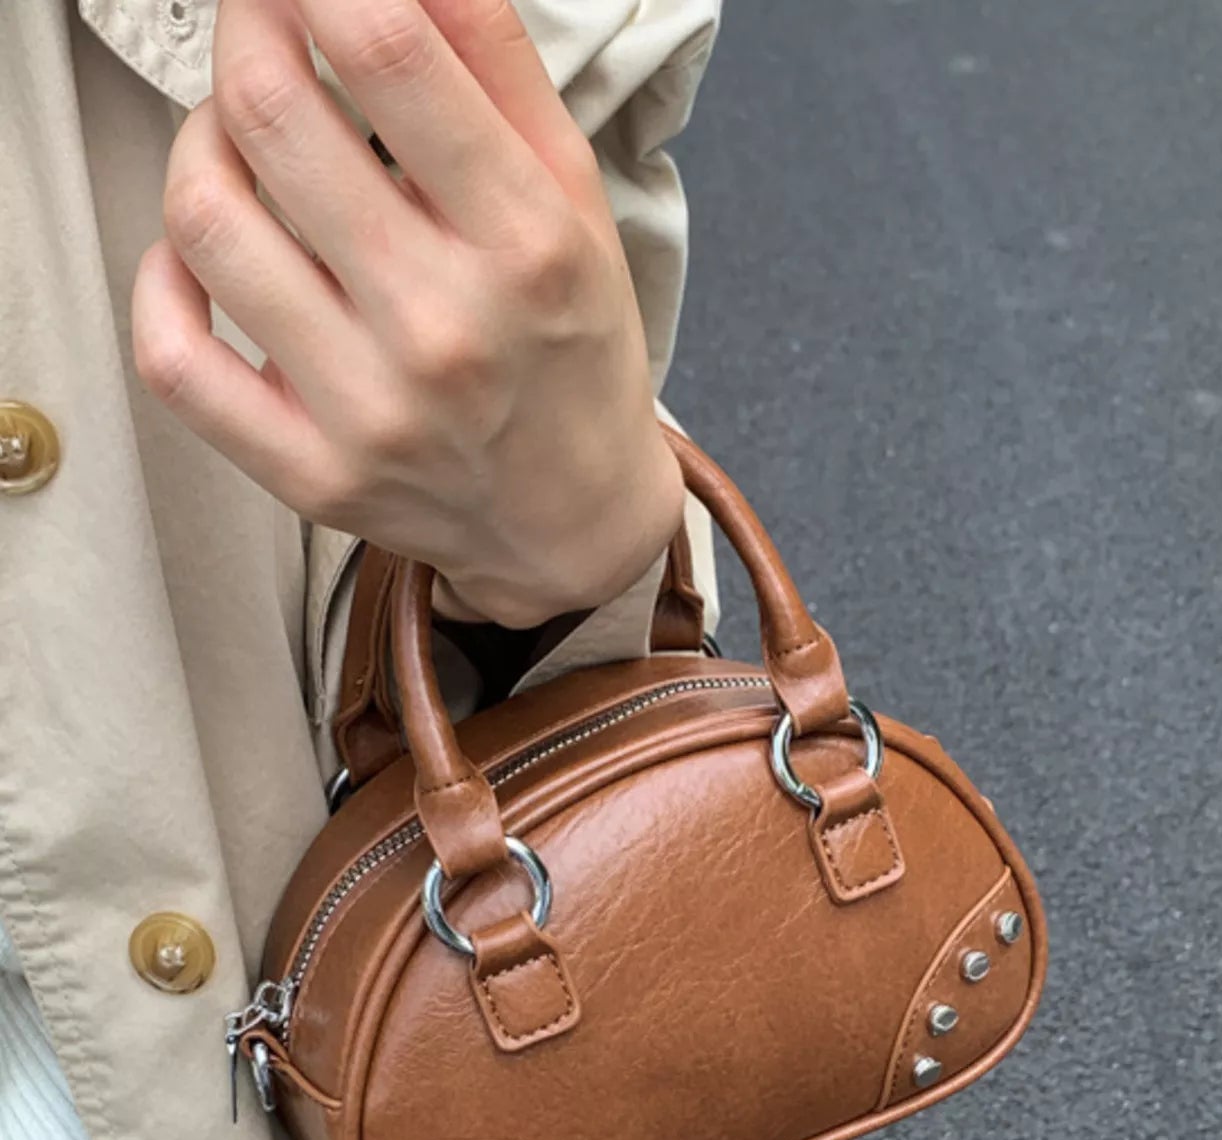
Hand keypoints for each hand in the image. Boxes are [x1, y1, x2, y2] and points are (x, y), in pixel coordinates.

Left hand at [131, 0, 684, 627]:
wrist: (572, 521)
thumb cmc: (569, 354)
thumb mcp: (572, 195)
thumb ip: (493, 62)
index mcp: (524, 244)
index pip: (387, 51)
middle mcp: (443, 330)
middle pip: (270, 113)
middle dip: (245, 31)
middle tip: (262, 28)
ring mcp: (367, 410)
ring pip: (203, 218)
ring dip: (200, 143)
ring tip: (239, 143)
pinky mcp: (310, 472)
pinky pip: (173, 355)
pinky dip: (161, 278)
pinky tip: (202, 256)